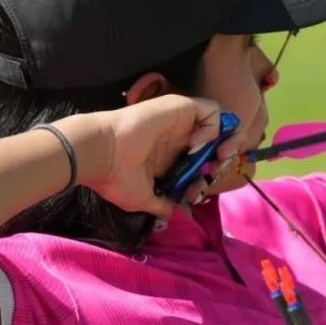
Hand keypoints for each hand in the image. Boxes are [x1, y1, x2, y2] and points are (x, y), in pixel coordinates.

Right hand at [67, 95, 245, 217]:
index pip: (203, 161)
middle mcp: (178, 136)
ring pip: (220, 123)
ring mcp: (180, 121)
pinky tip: (195, 145)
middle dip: (224, 157)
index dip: (209, 174)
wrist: (100, 154)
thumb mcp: (144, 198)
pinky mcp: (180, 107)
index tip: (199, 190)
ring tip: (214, 157)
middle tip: (215, 170)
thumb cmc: (115, 176)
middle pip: (217, 140)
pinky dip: (212, 128)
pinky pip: (212, 110)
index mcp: (170, 155)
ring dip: (225, 140)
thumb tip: (183, 217)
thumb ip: (166, 205)